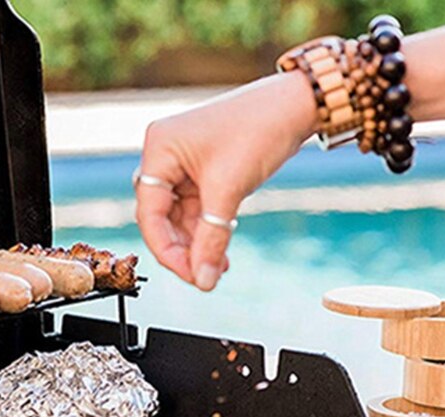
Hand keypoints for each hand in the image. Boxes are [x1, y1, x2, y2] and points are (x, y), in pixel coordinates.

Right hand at [135, 71, 317, 290]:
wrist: (294, 106)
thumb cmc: (258, 131)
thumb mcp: (229, 190)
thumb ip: (212, 239)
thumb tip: (203, 281)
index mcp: (159, 149)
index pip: (150, 212)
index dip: (167, 250)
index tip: (190, 277)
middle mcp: (165, 156)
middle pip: (162, 218)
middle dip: (183, 251)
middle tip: (204, 279)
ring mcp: (184, 165)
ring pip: (181, 220)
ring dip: (198, 246)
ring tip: (218, 270)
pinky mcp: (205, 173)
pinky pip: (199, 213)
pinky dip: (210, 234)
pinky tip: (222, 256)